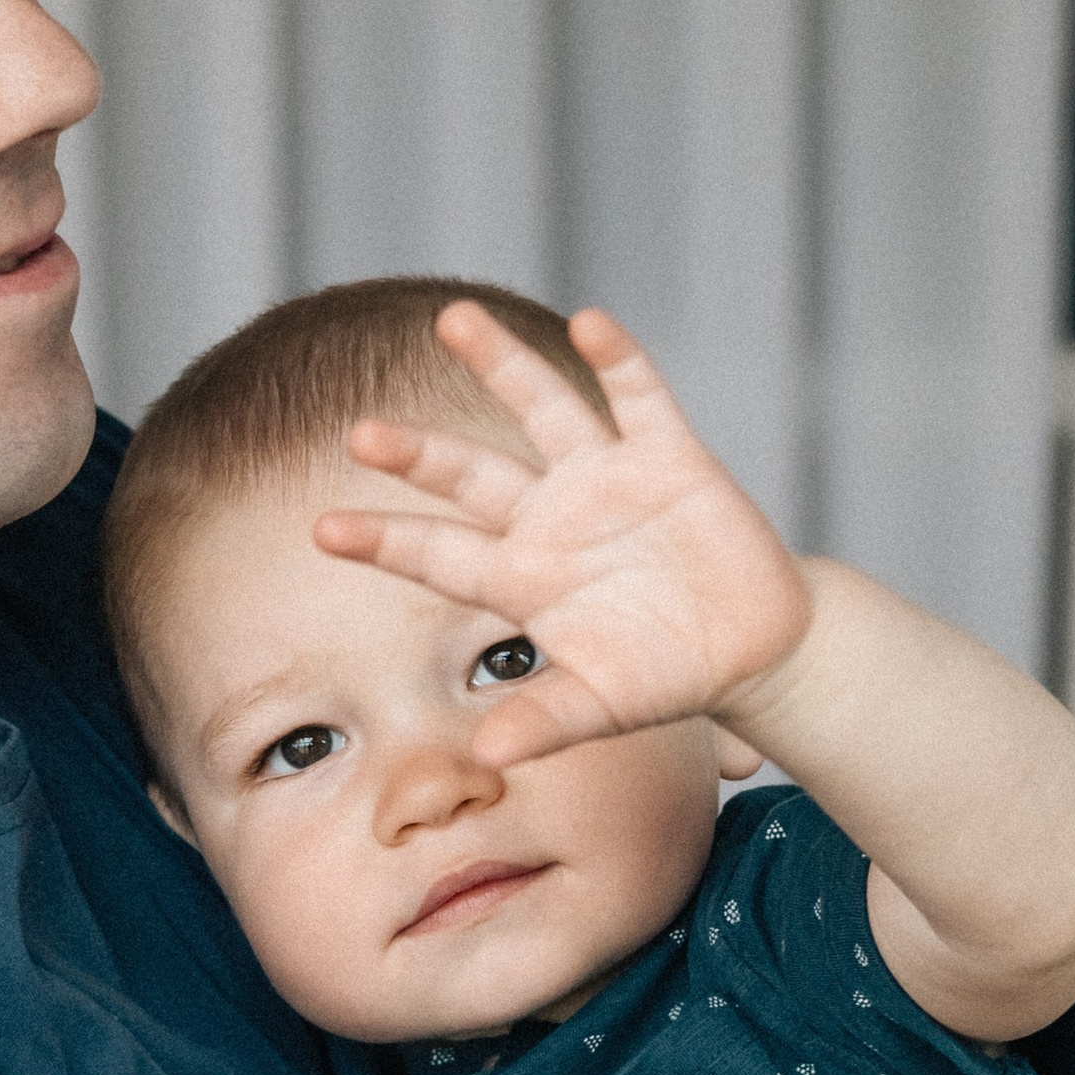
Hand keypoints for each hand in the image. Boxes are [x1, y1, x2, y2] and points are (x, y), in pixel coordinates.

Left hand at [313, 301, 809, 768]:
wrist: (751, 647)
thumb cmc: (664, 675)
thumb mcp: (604, 706)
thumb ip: (546, 722)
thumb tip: (485, 757)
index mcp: (523, 577)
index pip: (438, 555)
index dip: (384, 541)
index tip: (322, 531)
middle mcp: (551, 517)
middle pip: (471, 475)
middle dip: (419, 454)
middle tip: (359, 432)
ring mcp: (607, 479)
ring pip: (543, 409)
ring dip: (503, 365)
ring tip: (453, 318)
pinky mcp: (671, 457)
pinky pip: (639, 399)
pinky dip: (618, 361)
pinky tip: (590, 323)